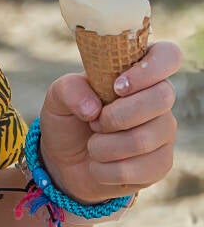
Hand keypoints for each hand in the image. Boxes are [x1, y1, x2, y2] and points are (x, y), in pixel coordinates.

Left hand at [38, 41, 180, 204]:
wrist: (65, 162)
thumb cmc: (68, 119)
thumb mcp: (57, 98)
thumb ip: (70, 89)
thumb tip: (92, 108)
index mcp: (138, 72)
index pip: (168, 55)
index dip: (149, 70)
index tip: (118, 87)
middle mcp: (158, 98)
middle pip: (162, 98)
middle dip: (117, 115)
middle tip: (95, 122)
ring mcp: (163, 131)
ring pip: (144, 138)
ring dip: (104, 146)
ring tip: (93, 145)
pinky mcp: (161, 163)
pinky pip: (140, 169)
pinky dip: (106, 170)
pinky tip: (98, 165)